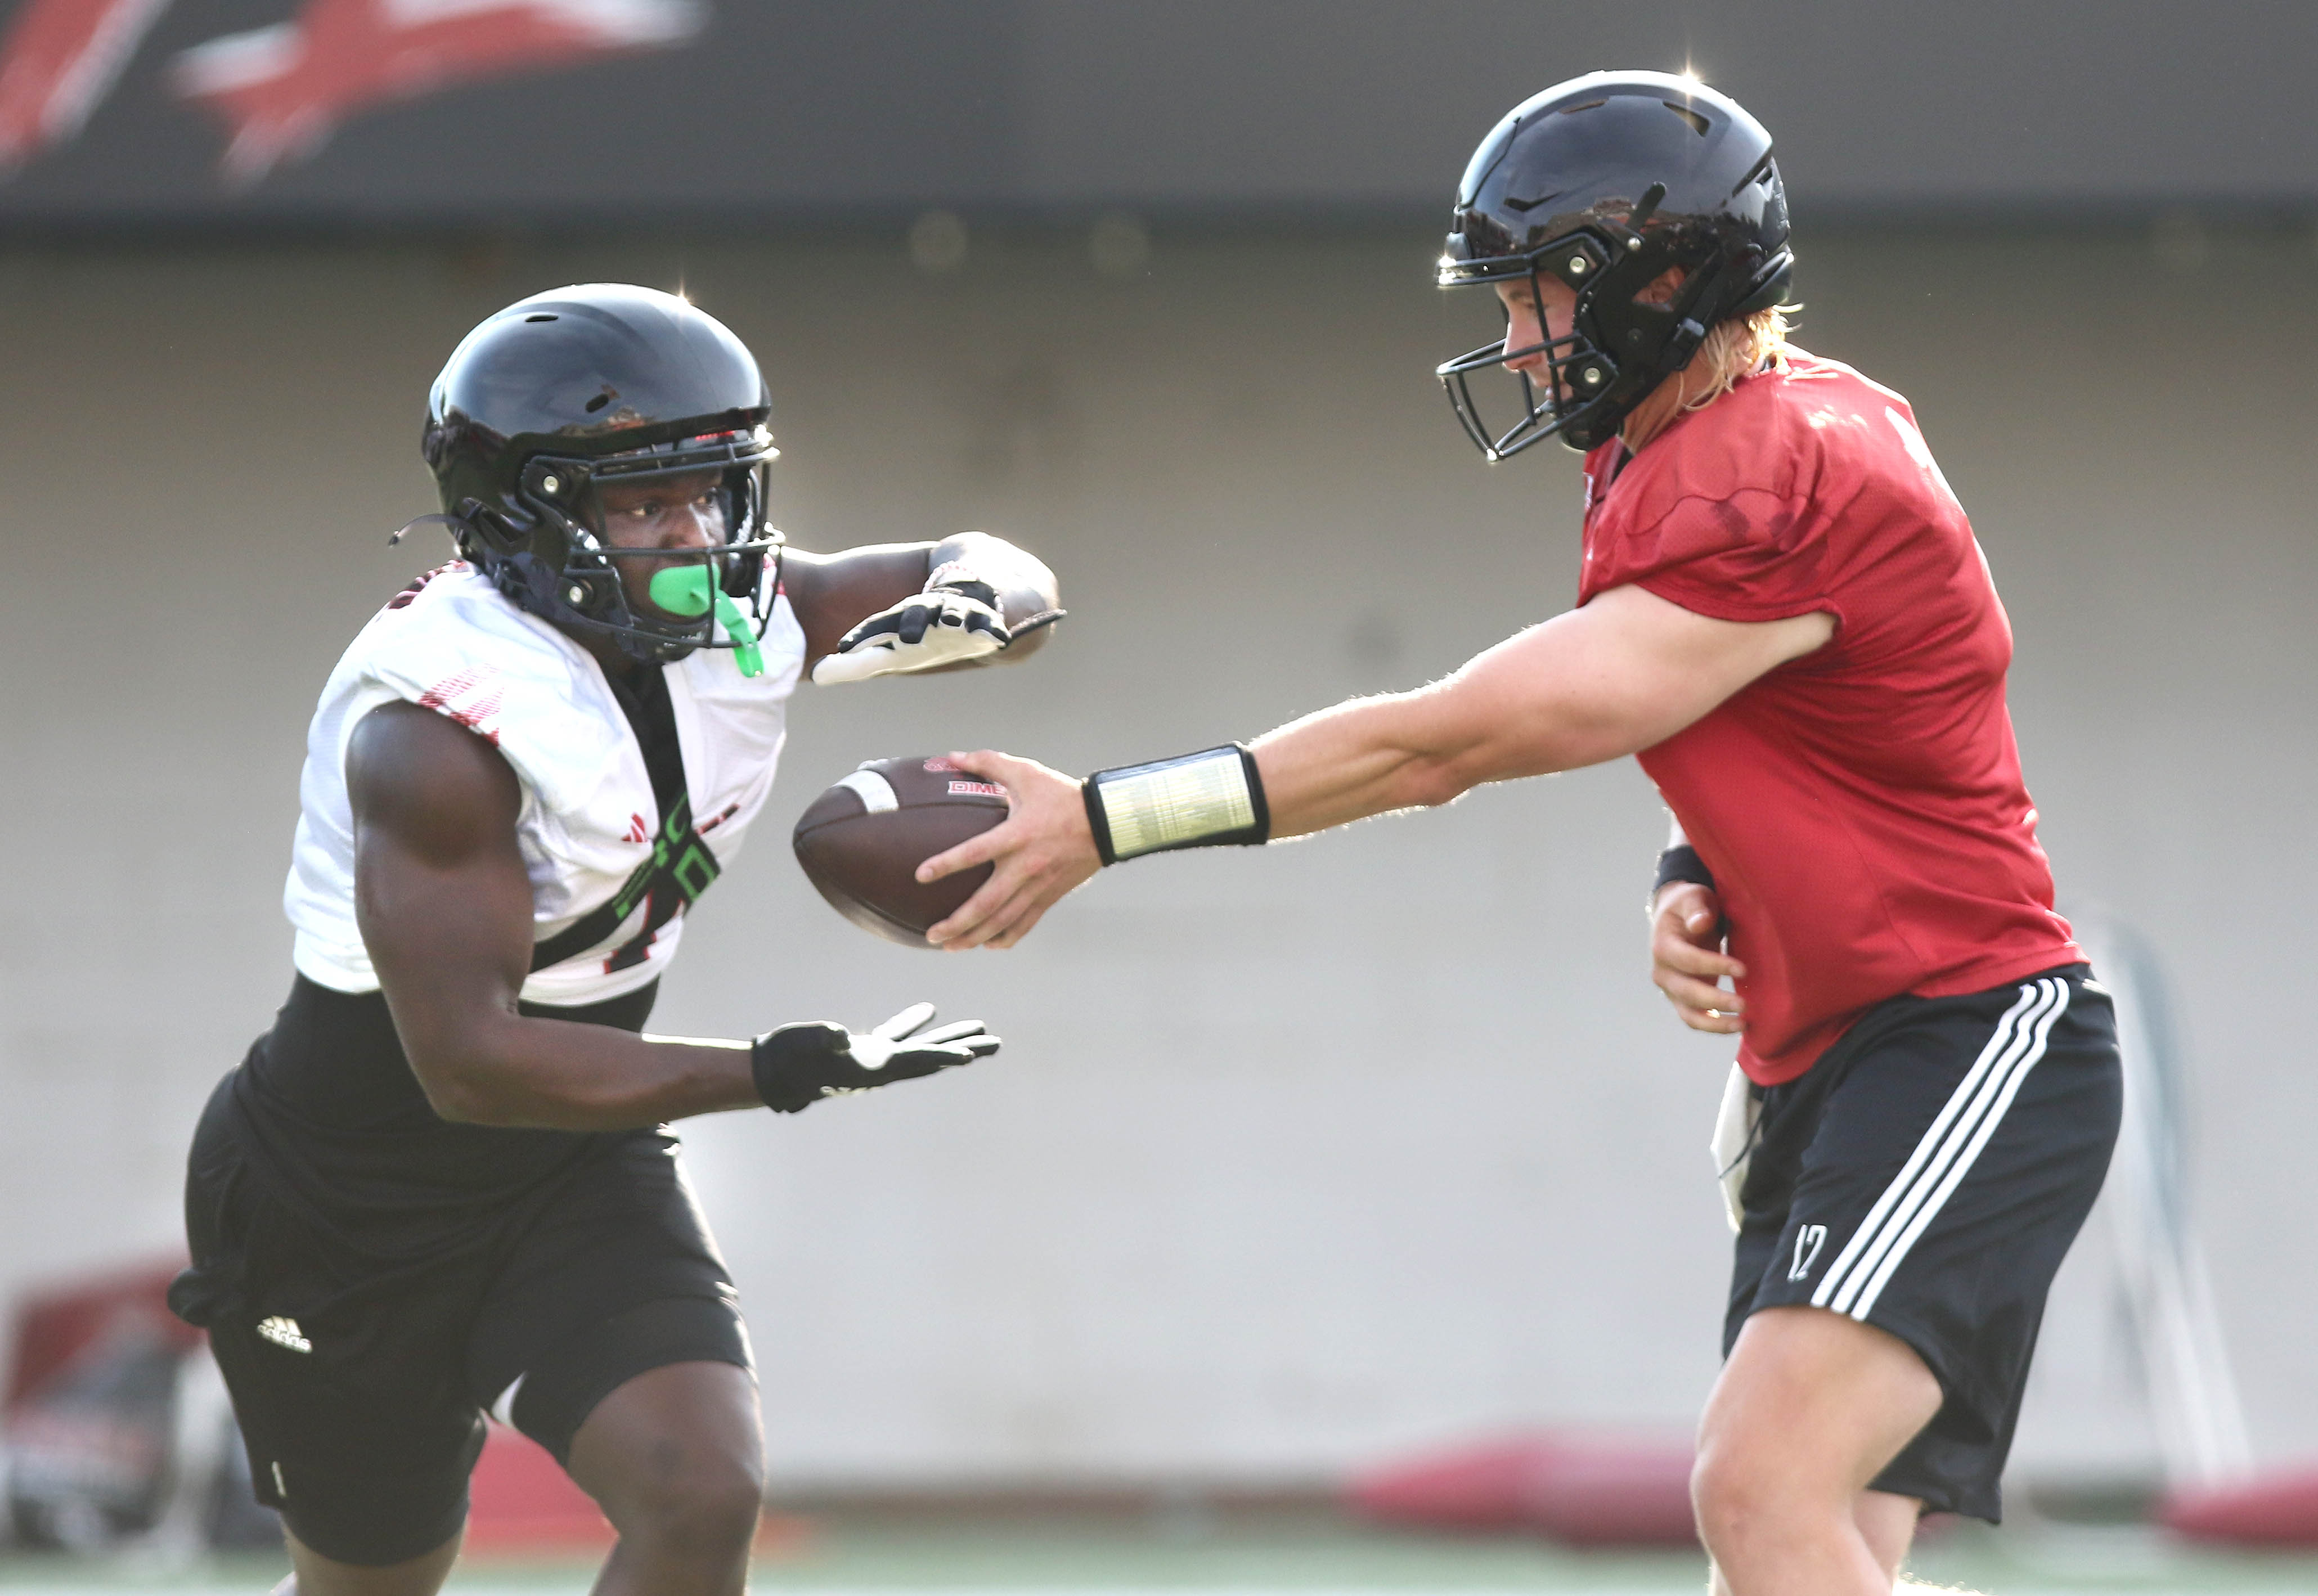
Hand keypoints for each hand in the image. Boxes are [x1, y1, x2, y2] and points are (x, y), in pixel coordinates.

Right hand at [752, 1002, 998, 1111]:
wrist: (771, 1071)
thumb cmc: (788, 1060)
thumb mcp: (805, 1048)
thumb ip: (825, 1042)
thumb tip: (841, 1037)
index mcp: (873, 1068)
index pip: (916, 1060)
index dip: (942, 1056)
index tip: (970, 1056)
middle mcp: (881, 1066)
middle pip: (932, 1056)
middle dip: (964, 1048)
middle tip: (996, 1044)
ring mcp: (873, 1058)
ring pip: (919, 1045)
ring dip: (948, 1036)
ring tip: (978, 1028)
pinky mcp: (862, 1049)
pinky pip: (896, 1035)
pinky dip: (913, 1023)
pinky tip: (929, 1011)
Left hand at [810, 587, 1008, 684]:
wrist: (973, 598)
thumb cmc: (925, 631)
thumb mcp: (891, 649)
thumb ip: (855, 665)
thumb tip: (816, 676)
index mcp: (902, 621)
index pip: (879, 628)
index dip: (864, 637)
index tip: (845, 649)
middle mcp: (928, 614)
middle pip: (917, 615)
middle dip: (911, 623)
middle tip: (907, 637)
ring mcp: (957, 616)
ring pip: (954, 614)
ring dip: (953, 618)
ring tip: (953, 624)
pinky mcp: (985, 623)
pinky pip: (989, 626)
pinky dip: (992, 631)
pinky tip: (997, 639)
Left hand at [916, 751, 1100, 948]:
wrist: (1106, 822)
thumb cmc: (1063, 795)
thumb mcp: (1027, 772)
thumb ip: (988, 762)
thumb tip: (951, 756)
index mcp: (1016, 836)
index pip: (974, 853)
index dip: (946, 864)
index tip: (920, 875)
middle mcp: (1025, 866)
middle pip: (986, 904)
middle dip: (956, 923)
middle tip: (931, 934)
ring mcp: (1038, 886)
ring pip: (1003, 921)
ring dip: (974, 936)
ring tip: (949, 946)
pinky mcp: (1050, 896)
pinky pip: (1026, 923)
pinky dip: (1006, 937)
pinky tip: (989, 944)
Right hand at [1650, 881, 1744, 1033]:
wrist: (1677, 920)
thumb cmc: (1689, 906)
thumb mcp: (1693, 898)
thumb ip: (1697, 908)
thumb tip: (1700, 923)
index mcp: (1663, 946)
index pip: (1687, 960)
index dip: (1714, 966)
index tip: (1742, 969)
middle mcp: (1662, 972)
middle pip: (1687, 991)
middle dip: (1715, 1000)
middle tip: (1744, 1005)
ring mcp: (1671, 989)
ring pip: (1689, 1014)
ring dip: (1715, 1023)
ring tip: (1743, 1025)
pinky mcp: (1683, 1000)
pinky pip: (1696, 1020)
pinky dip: (1714, 1026)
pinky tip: (1738, 1026)